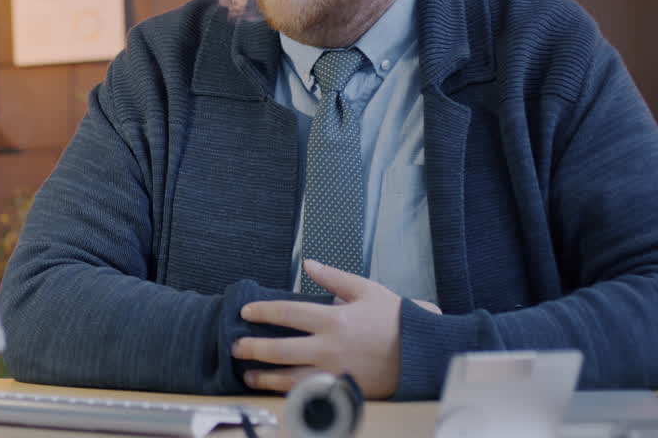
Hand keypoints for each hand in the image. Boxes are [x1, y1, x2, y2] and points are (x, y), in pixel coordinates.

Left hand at [231, 260, 426, 398]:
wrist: (422, 353)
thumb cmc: (397, 320)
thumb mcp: (367, 289)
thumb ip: (334, 277)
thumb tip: (309, 264)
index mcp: (333, 318)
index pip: (286, 313)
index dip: (261, 312)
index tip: (246, 313)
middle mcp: (329, 346)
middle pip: (279, 349)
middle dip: (252, 348)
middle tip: (236, 347)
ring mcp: (334, 371)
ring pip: (288, 377)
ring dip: (263, 376)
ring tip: (248, 374)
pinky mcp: (341, 389)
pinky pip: (307, 393)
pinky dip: (286, 393)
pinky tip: (275, 390)